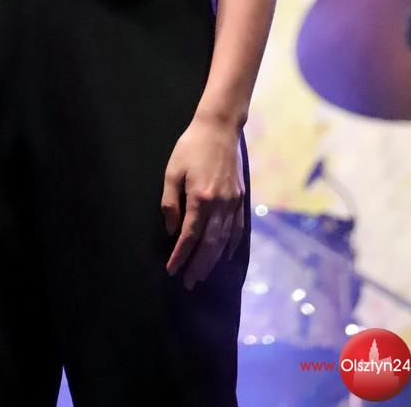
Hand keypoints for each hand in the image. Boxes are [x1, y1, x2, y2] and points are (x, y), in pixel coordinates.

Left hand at [161, 114, 244, 289]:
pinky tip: (224, 255)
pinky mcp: (240, 198)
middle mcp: (219, 205)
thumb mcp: (172, 171)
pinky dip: (231, 245)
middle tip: (188, 283)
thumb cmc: (191, 147)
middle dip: (198, 266)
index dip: (180, 255)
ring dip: (213, 260)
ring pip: (224, 240)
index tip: (172, 270)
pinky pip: (237, 228)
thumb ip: (171, 203)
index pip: (189, 236)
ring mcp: (232, 202)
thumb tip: (172, 230)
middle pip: (209, 244)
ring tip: (202, 274)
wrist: (219, 128)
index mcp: (200, 198)